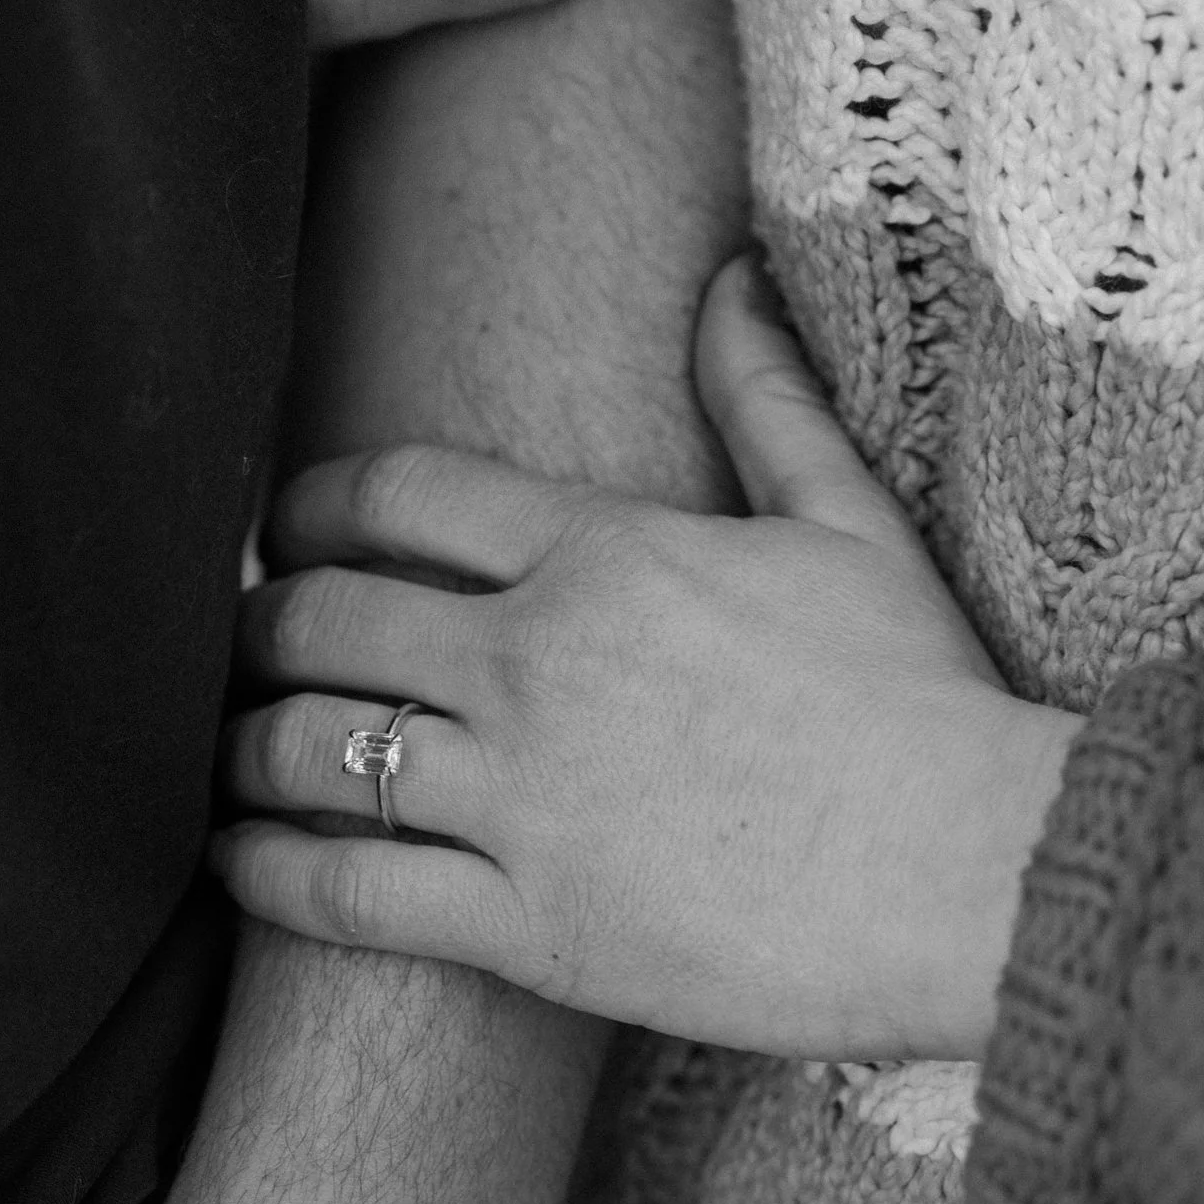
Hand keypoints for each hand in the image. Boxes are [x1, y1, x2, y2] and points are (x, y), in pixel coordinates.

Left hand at [215, 258, 1081, 1062]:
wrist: (978, 876)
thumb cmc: (925, 696)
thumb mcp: (850, 522)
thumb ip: (766, 397)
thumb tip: (733, 277)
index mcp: (603, 553)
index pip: (400, 495)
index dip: (312, 504)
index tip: (282, 526)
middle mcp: (536, 662)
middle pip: (327, 617)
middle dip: (258, 621)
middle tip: (242, 635)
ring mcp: (523, 797)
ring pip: (314, 751)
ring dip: (244, 742)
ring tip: (225, 748)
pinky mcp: (529, 926)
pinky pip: (349, 894)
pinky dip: (266, 871)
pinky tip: (231, 859)